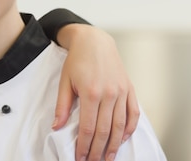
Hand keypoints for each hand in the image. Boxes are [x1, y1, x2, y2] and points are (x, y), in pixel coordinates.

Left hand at [53, 24, 139, 160]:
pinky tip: (122, 139)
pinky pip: (133, 114)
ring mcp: (122, 92)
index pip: (88, 128)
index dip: (84, 146)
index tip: (80, 157)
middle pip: (105, 130)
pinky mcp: (130, 89)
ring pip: (121, 126)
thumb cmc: (77, 61)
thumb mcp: (64, 81)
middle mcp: (109, 94)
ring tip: (108, 158)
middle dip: (98, 150)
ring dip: (114, 145)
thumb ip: (62, 106)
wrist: (94, 42)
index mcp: (90, 92)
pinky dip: (129, 129)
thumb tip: (57, 127)